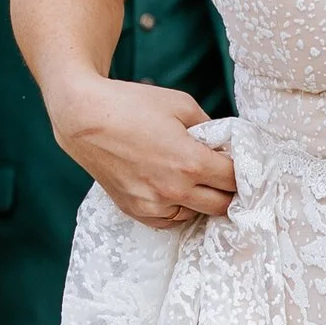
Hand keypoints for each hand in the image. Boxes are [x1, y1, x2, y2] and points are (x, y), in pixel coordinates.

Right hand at [54, 81, 235, 231]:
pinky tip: (173, 187)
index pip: (234, 180)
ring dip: (202, 200)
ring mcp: (153, 204)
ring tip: (193, 178)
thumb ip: (211, 127)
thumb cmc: (132, 105)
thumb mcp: (182, 104)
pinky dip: (178, 207)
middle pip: (222, 206)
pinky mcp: (136, 211)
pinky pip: (170, 219)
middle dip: (228, 190)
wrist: (84, 118)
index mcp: (191, 163)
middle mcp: (174, 190)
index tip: (238, 162)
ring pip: (196, 214)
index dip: (241, 170)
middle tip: (223, 174)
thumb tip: (225, 145)